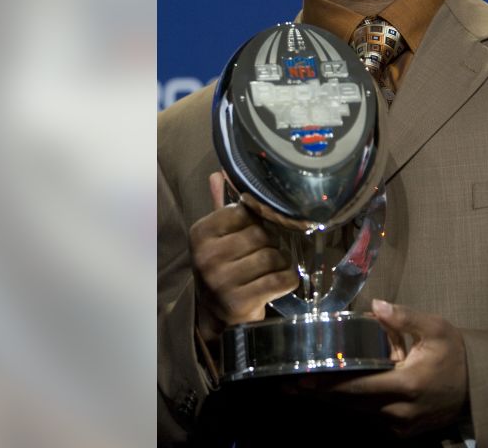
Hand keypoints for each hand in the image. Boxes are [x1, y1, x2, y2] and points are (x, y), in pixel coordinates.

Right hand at [190, 172, 297, 342]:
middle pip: (261, 235)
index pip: (244, 212)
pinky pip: (281, 280)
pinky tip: (279, 283)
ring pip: (274, 257)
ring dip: (281, 263)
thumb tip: (219, 171)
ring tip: (271, 270)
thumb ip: (221, 205)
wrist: (218, 317)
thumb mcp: (218, 237)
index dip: (256, 222)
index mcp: (200, 234)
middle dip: (271, 244)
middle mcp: (205, 257)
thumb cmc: (224, 268)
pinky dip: (288, 280)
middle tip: (264, 255)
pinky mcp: (239, 303)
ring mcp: (220, 282)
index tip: (251, 235)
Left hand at [301, 300, 469, 438]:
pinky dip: (354, 407)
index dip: (329, 386)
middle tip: (291, 386)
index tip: (303, 380)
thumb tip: (376, 305)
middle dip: (321, 395)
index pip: (359, 387)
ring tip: (304, 390)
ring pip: (359, 414)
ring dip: (334, 402)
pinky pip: (372, 419)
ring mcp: (402, 425)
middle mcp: (401, 410)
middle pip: (352, 404)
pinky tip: (336, 396)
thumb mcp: (436, 328)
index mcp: (408, 384)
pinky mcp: (403, 432)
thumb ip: (405, 318)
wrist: (478, 386)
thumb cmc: (454, 354)